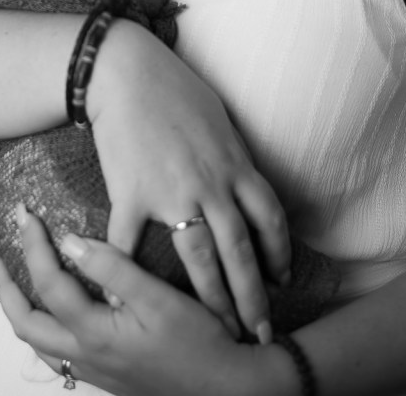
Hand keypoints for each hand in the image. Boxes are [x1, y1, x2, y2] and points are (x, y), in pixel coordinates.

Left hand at [0, 206, 263, 395]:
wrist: (229, 390)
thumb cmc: (200, 342)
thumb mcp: (159, 298)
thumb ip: (113, 268)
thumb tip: (69, 239)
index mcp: (94, 333)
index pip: (48, 284)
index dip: (33, 246)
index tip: (27, 214)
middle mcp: (85, 355)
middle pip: (25, 323)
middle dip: (3, 286)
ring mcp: (94, 369)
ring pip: (38, 342)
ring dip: (18, 307)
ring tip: (9, 281)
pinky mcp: (107, 373)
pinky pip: (58, 351)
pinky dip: (43, 326)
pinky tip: (52, 313)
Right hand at [88, 20, 290, 340]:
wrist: (125, 73)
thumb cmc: (173, 87)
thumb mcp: (219, 118)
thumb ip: (233, 156)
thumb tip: (244, 181)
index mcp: (235, 165)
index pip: (269, 220)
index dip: (279, 255)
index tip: (281, 280)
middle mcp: (210, 186)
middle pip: (240, 253)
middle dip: (253, 298)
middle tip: (260, 333)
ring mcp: (171, 194)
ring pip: (199, 259)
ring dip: (211, 299)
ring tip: (217, 328)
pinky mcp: (132, 195)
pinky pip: (130, 244)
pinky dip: (126, 275)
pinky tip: (126, 303)